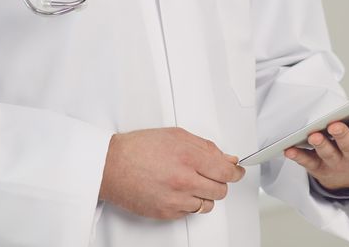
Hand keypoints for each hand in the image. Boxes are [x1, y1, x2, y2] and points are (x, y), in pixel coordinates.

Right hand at [98, 127, 245, 219]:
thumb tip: (226, 158)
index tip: (237, 171)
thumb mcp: (176, 135)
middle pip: (220, 190)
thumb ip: (205, 147)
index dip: (235, 172)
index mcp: (188, 156)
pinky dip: (189, 203)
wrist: (112, 166)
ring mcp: (176, 199)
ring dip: (205, 194)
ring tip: (193, 183)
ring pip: (207, 204)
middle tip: (212, 175)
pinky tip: (179, 191)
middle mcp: (184, 180)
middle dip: (220, 182)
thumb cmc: (138, 148)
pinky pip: (190, 212)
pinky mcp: (167, 212)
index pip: (226, 171)